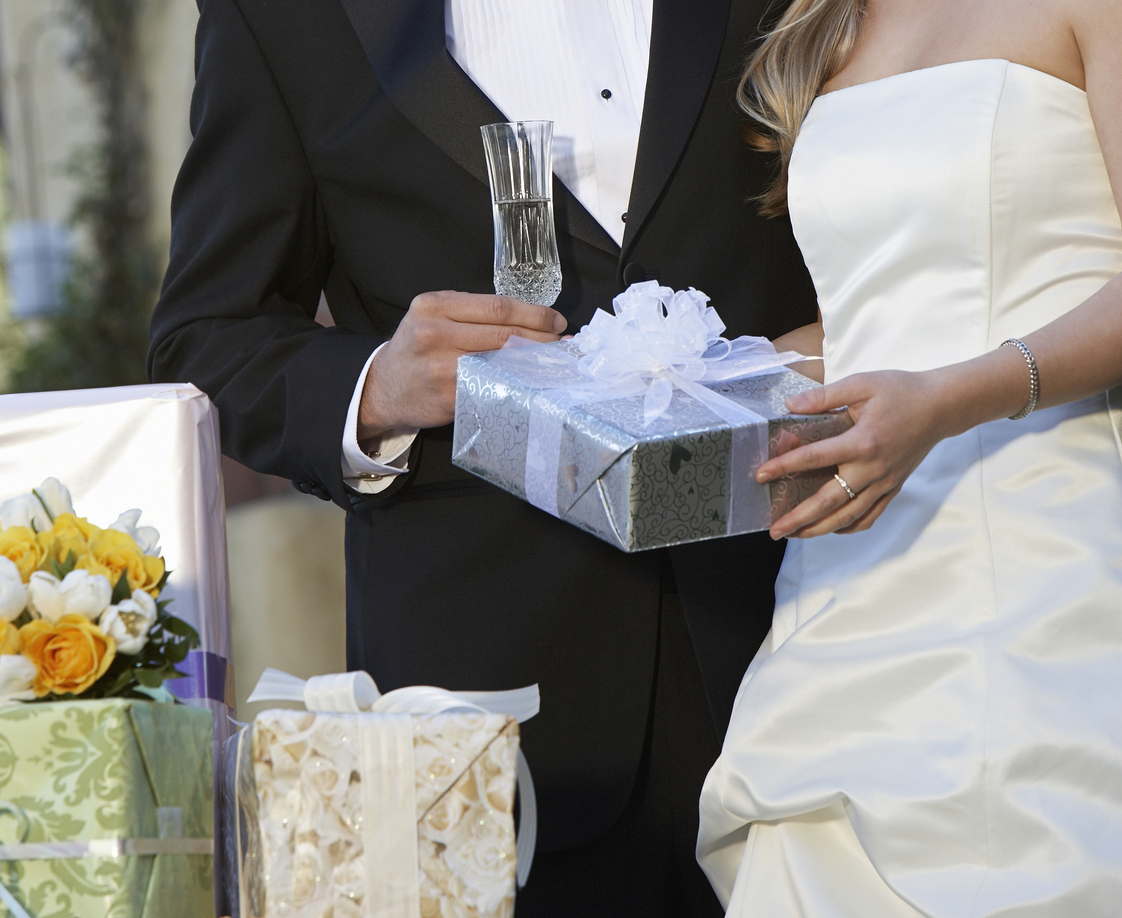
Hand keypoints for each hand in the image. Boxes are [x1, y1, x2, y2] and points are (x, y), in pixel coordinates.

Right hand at [359, 290, 565, 435]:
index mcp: (435, 305)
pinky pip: (492, 387)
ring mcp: (441, 366)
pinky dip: (517, 384)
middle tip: (564, 343)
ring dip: (534, 362)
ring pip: (501, 360)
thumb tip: (527, 318)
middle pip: (504, 332)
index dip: (535, 314)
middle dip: (542, 338)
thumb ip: (470, 312)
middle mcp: (435, 333)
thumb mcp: (432, 317)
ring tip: (555, 362)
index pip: (497, 306)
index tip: (557, 321)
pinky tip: (533, 383)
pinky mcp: (448, 395)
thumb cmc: (416, 350)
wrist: (383, 388)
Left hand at [757, 369, 954, 539]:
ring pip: (848, 515)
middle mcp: (873, 468)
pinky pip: (870, 516)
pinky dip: (850, 527)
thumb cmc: (901, 391)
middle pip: (829, 501)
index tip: (760, 475)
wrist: (942, 406)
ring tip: (795, 535)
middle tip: (774, 530)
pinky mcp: (893, 487)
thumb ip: (824, 396)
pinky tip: (831, 529)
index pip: (814, 458)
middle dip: (799, 518)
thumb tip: (790, 405)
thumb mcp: (861, 384)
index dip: (784, 467)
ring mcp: (884, 482)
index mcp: (862, 442)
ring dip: (819, 529)